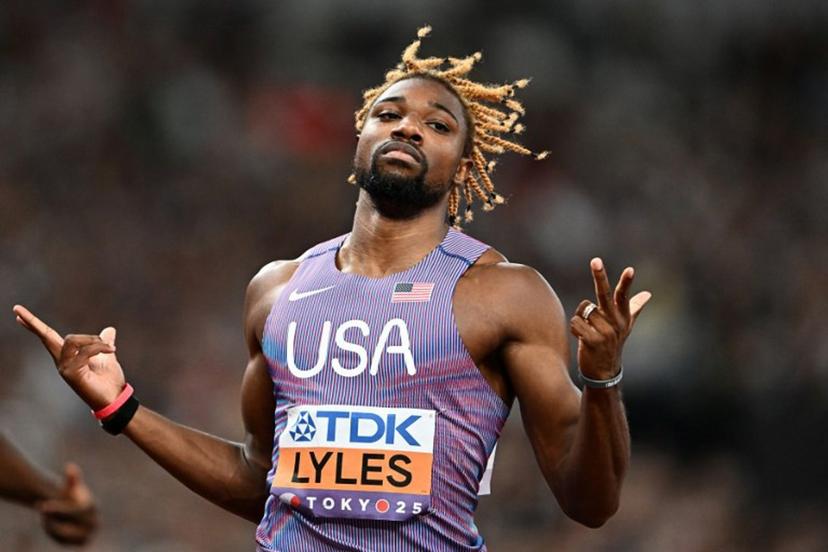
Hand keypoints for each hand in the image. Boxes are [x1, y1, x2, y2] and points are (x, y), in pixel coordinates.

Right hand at [13, 305, 124, 409]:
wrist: (115, 399)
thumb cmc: (109, 381)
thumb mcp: (108, 357)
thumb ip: (104, 343)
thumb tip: (109, 330)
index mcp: (68, 356)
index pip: (48, 337)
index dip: (34, 325)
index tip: (18, 314)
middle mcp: (62, 361)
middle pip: (45, 337)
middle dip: (32, 322)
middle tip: (16, 308)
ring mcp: (64, 367)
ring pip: (72, 339)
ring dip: (94, 340)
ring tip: (110, 348)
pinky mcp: (70, 373)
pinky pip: (84, 351)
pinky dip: (100, 347)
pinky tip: (111, 351)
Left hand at [39, 463, 97, 545]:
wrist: (77, 512)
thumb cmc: (72, 496)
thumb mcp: (71, 486)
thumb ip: (72, 478)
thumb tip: (70, 467)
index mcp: (92, 508)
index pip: (76, 511)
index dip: (59, 510)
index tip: (42, 506)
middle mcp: (94, 523)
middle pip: (70, 525)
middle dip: (53, 520)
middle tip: (41, 510)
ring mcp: (88, 534)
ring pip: (63, 535)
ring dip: (51, 527)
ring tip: (45, 516)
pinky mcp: (81, 542)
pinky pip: (62, 541)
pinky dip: (53, 533)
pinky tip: (48, 523)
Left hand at [569, 258, 651, 380]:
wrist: (604, 373)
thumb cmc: (611, 344)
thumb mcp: (625, 326)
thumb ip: (635, 308)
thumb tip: (648, 294)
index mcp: (623, 317)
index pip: (623, 296)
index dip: (626, 283)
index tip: (630, 269)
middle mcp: (616, 323)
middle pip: (605, 295)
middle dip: (600, 276)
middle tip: (595, 260)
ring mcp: (606, 333)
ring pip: (583, 310)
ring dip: (580, 319)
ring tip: (587, 331)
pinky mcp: (593, 341)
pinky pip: (576, 322)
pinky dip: (575, 328)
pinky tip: (581, 337)